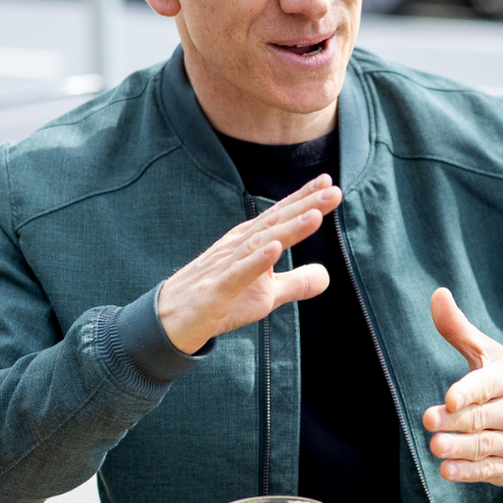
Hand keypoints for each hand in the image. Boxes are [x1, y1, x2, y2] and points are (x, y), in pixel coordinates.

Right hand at [156, 177, 342, 353]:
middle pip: (274, 223)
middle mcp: (238, 247)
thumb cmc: (219, 301)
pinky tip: (275, 249)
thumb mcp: (265, 296)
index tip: (328, 182)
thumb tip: (327, 276)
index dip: (304, 199)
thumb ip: (295, 283)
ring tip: (315, 215)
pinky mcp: (216, 291)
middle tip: (332, 190)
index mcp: (249, 242)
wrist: (170, 320)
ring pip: (260, 243)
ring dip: (288, 229)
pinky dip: (256, 261)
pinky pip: (238, 274)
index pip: (279, 216)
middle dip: (305, 206)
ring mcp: (225, 267)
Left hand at [421, 287, 502, 485]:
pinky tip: (448, 470)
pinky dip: (468, 472)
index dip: (470, 391)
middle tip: (430, 420)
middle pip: (482, 417)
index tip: (450, 397)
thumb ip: (459, 329)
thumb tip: (437, 294)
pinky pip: (489, 470)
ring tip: (436, 446)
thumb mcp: (490, 355)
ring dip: (459, 448)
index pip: (489, 385)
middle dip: (456, 420)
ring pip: (484, 445)